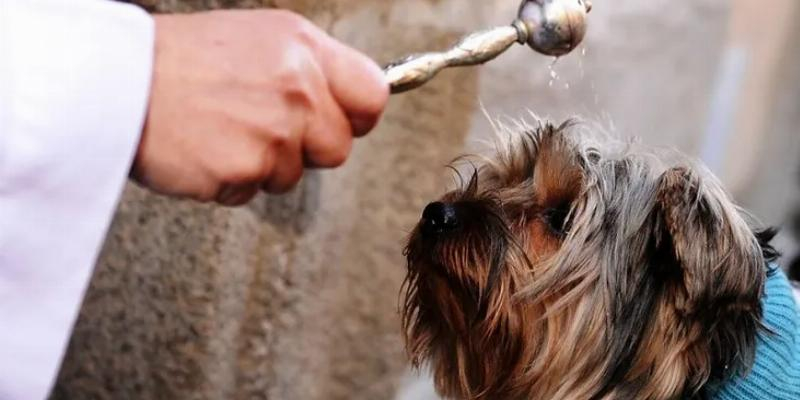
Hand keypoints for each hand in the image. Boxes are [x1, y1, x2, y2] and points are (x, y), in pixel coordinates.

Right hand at [132, 9, 388, 204]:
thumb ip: (309, 68)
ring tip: (222, 131)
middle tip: (262, 127)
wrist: (116, 80)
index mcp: (303, 48)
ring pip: (293, 174)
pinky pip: (253, 192)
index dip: (356, 116)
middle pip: (338, 147)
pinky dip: (230, 181)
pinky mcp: (243, 169)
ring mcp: (272, 132)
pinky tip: (205, 150)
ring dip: (263, 165)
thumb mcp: (258, 38)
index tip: (340, 121)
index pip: (373, 95)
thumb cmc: (181, 60)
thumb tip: (351, 99)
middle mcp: (296, 88)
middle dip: (306, 148)